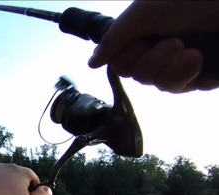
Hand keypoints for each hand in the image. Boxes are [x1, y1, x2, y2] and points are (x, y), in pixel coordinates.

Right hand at [88, 1, 218, 92]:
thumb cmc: (190, 0)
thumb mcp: (144, 11)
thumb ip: (114, 37)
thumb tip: (92, 62)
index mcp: (143, 33)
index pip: (120, 61)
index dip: (126, 58)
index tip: (139, 44)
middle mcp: (158, 50)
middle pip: (136, 76)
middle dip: (153, 61)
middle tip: (173, 42)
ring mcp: (178, 65)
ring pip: (158, 84)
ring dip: (173, 68)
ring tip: (191, 51)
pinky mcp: (199, 77)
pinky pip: (181, 88)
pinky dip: (188, 75)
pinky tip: (199, 59)